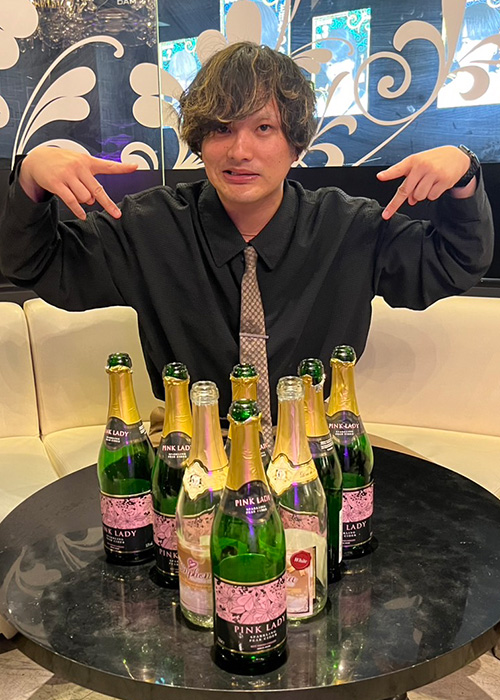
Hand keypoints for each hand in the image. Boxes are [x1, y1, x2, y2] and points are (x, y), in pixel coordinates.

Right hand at [19, 146, 137, 219]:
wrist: (38, 158)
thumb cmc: (62, 162)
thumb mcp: (79, 164)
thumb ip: (90, 181)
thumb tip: (93, 200)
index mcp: (87, 161)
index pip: (108, 165)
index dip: (122, 167)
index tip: (135, 167)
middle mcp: (79, 167)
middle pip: (98, 190)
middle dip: (107, 204)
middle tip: (116, 214)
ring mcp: (67, 175)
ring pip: (84, 197)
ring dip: (84, 202)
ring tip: (77, 195)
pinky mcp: (57, 183)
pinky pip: (71, 201)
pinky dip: (78, 210)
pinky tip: (81, 215)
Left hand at [376, 146, 471, 219]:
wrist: (457, 157)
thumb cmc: (434, 161)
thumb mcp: (419, 164)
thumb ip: (410, 181)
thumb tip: (410, 200)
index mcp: (413, 160)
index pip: (398, 168)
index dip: (388, 173)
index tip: (380, 177)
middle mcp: (423, 166)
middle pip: (406, 190)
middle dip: (395, 204)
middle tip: (388, 213)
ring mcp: (434, 173)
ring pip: (419, 196)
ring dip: (421, 195)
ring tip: (427, 185)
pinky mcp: (444, 180)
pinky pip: (431, 197)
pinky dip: (432, 194)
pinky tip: (436, 185)